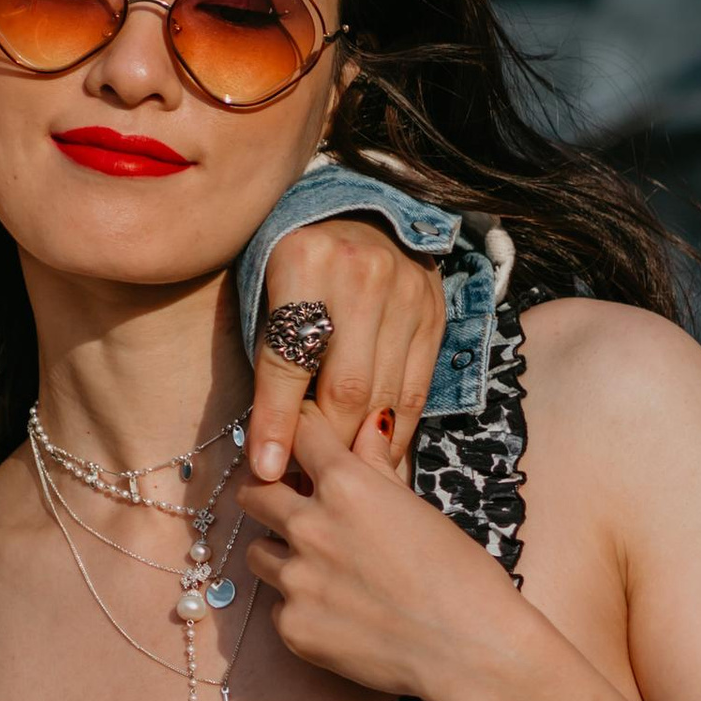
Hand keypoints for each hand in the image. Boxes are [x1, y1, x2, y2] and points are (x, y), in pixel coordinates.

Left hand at [237, 401, 520, 700]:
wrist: (471, 651)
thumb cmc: (460, 576)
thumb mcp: (420, 509)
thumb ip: (377, 467)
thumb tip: (367, 426)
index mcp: (346, 486)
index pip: (298, 433)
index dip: (301, 435)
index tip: (301, 445)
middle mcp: (310, 527)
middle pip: (253, 492)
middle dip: (267, 493)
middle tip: (289, 506)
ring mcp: (296, 581)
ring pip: (257, 552)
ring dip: (280, 553)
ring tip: (321, 568)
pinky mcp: (293, 627)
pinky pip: (278, 606)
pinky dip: (301, 606)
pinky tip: (339, 613)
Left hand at [246, 216, 448, 481]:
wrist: (357, 212)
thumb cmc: (293, 263)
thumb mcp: (265, 295)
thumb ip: (270, 361)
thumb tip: (267, 455)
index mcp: (305, 260)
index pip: (288, 359)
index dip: (276, 421)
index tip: (265, 472)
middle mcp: (363, 273)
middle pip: (346, 386)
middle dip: (325, 447)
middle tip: (304, 489)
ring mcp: (408, 292)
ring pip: (386, 395)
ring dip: (361, 449)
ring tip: (339, 485)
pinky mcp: (435, 312)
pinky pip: (416, 390)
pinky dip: (395, 432)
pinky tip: (377, 459)